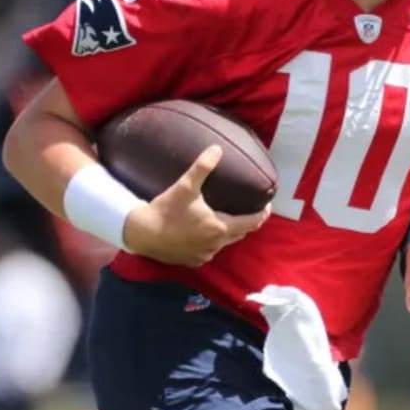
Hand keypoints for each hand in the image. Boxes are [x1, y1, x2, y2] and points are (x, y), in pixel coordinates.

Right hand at [124, 147, 269, 265]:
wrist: (142, 233)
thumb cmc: (166, 209)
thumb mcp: (186, 186)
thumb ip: (203, 167)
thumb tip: (217, 149)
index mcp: (220, 227)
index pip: (252, 222)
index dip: (262, 214)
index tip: (267, 206)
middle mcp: (216, 245)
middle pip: (241, 234)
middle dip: (248, 223)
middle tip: (250, 210)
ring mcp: (205, 255)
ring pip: (226, 244)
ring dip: (230, 233)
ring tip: (229, 219)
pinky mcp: (193, 261)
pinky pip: (209, 252)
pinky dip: (213, 242)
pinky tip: (206, 234)